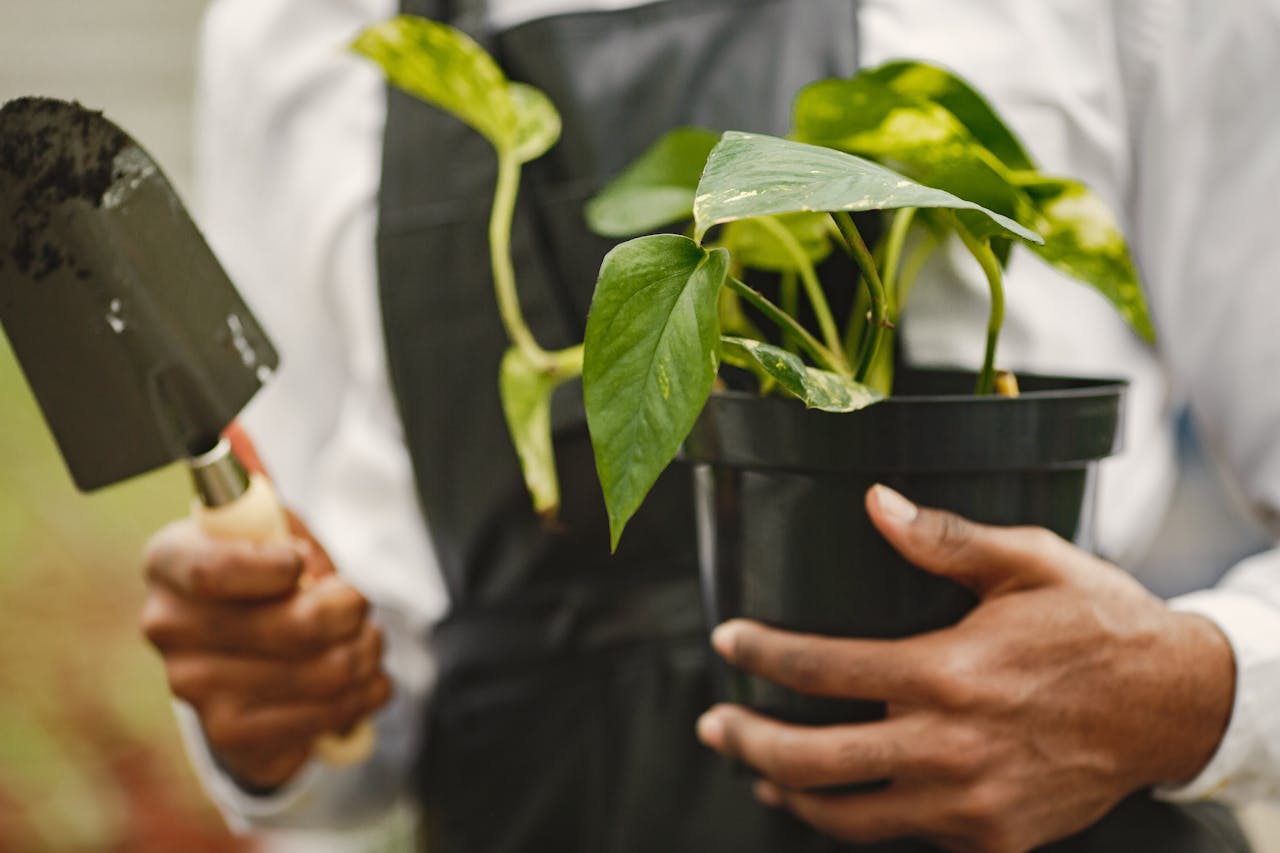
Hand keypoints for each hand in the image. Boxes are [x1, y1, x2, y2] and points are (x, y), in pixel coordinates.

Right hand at [141, 515, 390, 790]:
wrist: (245, 642)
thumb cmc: (268, 568)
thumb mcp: (273, 527)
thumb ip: (282, 526)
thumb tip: (294, 546)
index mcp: (170, 561)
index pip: (213, 573)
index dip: (275, 569)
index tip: (301, 562)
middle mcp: (169, 629)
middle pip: (294, 628)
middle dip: (352, 611)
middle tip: (361, 605)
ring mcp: (196, 689)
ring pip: (325, 674)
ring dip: (367, 654)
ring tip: (368, 641)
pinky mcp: (232, 735)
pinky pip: (327, 717)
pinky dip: (364, 696)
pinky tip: (362, 681)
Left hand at [696, 484, 1234, 852]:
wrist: (1175, 706)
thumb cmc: (1097, 623)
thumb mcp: (1028, 561)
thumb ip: (942, 539)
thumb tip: (874, 502)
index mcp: (947, 672)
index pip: (822, 668)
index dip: (762, 653)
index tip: (727, 639)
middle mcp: (949, 747)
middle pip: (815, 759)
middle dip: (749, 740)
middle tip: (714, 722)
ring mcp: (970, 804)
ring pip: (850, 817)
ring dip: (791, 794)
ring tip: (758, 771)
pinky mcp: (992, 840)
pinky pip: (905, 835)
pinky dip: (861, 817)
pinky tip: (839, 797)